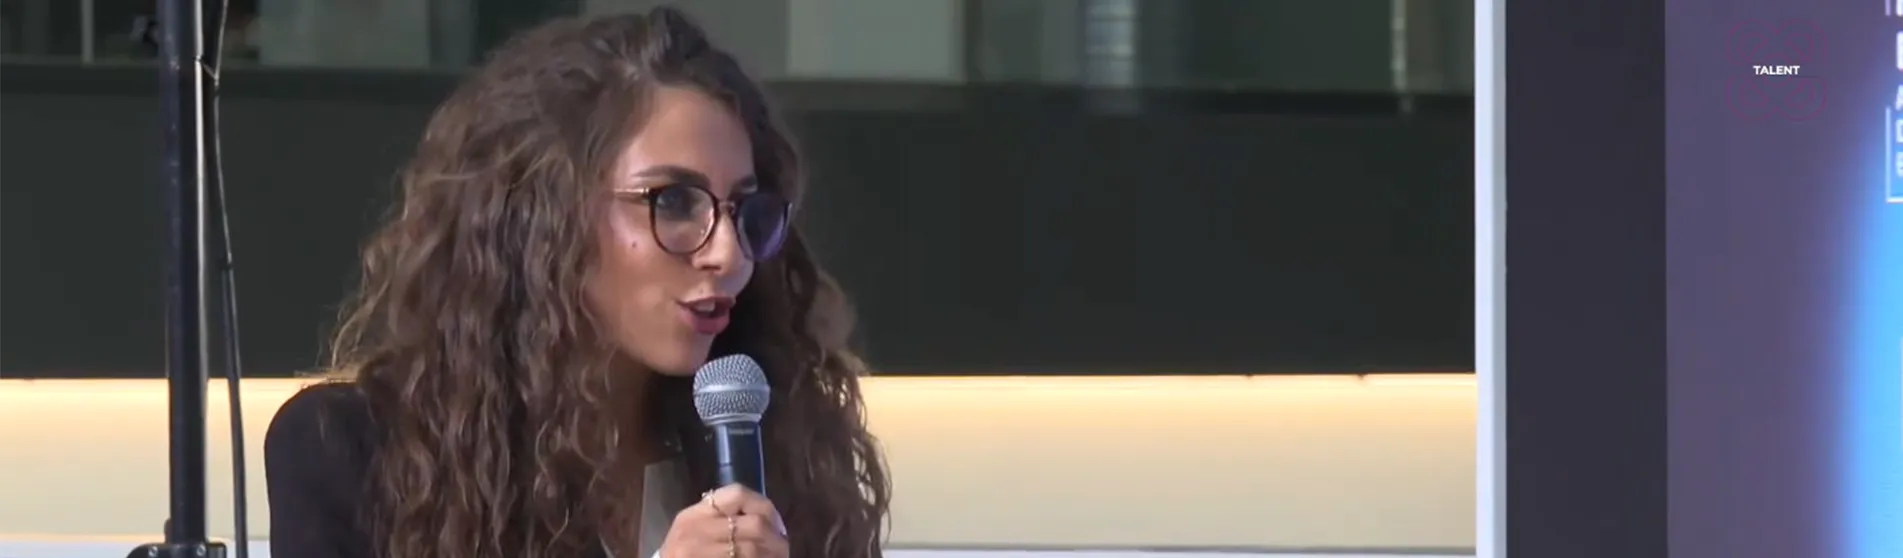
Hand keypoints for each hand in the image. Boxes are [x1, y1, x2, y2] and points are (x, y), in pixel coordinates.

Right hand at [659, 484, 787, 557]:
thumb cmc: (681, 556)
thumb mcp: (692, 531)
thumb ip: (720, 518)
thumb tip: (765, 518)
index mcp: (694, 515)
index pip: (737, 494)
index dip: (764, 506)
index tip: (775, 523)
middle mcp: (696, 531)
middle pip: (754, 524)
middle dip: (776, 537)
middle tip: (783, 547)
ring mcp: (700, 552)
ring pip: (753, 549)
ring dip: (772, 555)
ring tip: (778, 557)